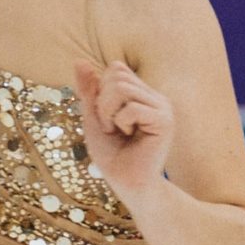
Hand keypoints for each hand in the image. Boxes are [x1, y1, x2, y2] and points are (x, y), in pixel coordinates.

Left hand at [73, 58, 173, 198]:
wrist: (127, 184)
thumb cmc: (112, 155)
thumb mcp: (93, 117)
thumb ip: (88, 90)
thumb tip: (79, 60)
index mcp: (142, 93)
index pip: (116, 69)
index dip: (100, 90)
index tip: (105, 117)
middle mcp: (155, 96)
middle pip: (116, 75)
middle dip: (102, 102)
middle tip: (110, 127)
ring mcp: (162, 107)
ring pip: (122, 87)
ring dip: (108, 112)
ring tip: (117, 131)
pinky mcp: (165, 121)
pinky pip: (132, 108)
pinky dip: (120, 122)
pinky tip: (129, 136)